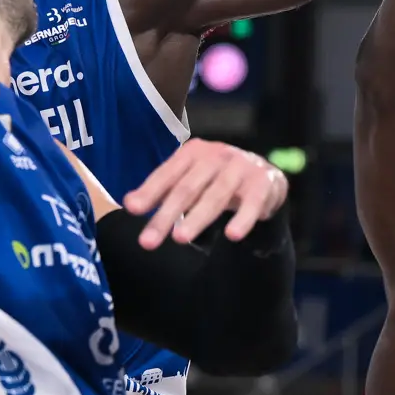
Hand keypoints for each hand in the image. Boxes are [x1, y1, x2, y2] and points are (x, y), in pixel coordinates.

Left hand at [123, 139, 287, 248]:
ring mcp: (241, 168)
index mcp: (193, 152)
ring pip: (216, 196)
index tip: (132, 210)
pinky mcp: (263, 183)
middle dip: (166, 215)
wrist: (265, 174)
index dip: (150, 191)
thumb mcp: (190, 178)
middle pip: (187, 188)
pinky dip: (243, 219)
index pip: (168, 174)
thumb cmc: (216, 178)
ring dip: (197, 218)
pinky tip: (232, 235)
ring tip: (179, 239)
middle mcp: (216, 156)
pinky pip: (252, 204)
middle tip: (147, 241)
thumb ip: (162, 189)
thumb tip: (129, 204)